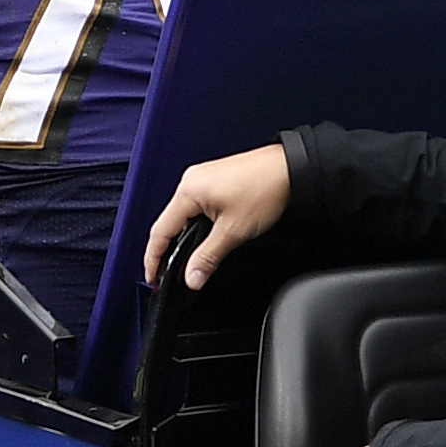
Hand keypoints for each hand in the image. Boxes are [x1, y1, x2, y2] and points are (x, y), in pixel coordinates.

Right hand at [141, 141, 292, 285]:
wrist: (291, 168)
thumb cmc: (266, 188)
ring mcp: (203, 178)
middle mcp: (191, 181)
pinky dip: (194, 224)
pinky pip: (195, 206)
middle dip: (166, 250)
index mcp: (189, 191)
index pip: (160, 231)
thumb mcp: (234, 231)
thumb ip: (208, 257)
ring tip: (184, 260)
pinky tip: (202, 238)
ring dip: (182, 237)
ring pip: (182, 215)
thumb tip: (192, 277)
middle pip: (168, 222)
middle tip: (166, 274)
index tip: (153, 278)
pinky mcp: (215, 180)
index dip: (154, 258)